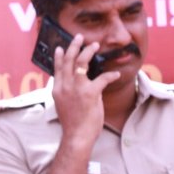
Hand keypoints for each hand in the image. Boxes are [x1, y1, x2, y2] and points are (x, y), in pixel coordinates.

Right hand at [49, 33, 121, 151]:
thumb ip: (65, 93)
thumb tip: (71, 86)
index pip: (57, 68)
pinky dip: (110, 75)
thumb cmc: (72, 124)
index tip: (61, 47)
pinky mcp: (90, 93)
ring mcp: (76, 89)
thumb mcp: (63, 105)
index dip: (60, 56)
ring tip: (94, 44)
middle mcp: (65, 86)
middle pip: (68, 61)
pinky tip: (116, 73)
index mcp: (58, 89)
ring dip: (88, 52)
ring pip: (81, 64)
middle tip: (78, 37)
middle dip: (74, 46)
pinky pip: (102, 79)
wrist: (76, 135)